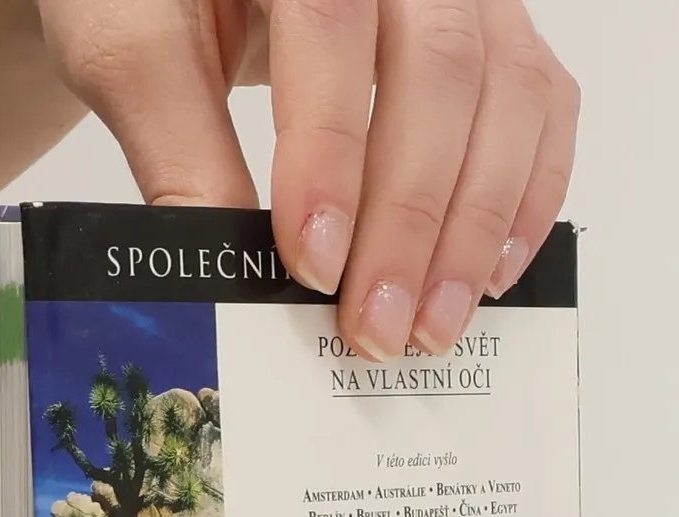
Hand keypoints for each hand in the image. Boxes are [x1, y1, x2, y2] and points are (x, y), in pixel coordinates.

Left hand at [37, 0, 577, 359]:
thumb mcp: (135, 50)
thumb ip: (177, 149)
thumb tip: (226, 271)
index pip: (332, 26)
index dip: (329, 152)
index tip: (313, 261)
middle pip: (440, 68)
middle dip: (411, 218)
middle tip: (376, 325)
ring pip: (507, 93)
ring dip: (475, 227)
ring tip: (431, 325)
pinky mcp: (499, 31)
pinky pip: (543, 107)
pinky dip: (526, 200)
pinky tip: (486, 276)